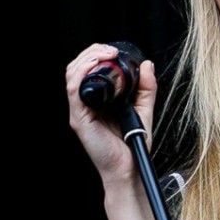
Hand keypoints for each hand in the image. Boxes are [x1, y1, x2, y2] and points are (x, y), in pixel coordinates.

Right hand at [65, 42, 156, 181]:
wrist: (129, 169)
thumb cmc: (132, 145)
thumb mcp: (143, 109)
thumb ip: (146, 88)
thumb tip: (147, 65)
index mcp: (97, 100)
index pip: (87, 69)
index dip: (97, 53)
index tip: (114, 50)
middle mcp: (85, 104)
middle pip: (76, 68)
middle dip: (92, 52)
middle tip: (110, 50)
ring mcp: (79, 111)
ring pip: (72, 75)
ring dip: (87, 58)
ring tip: (105, 54)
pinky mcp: (79, 119)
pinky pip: (74, 91)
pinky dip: (83, 73)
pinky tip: (96, 66)